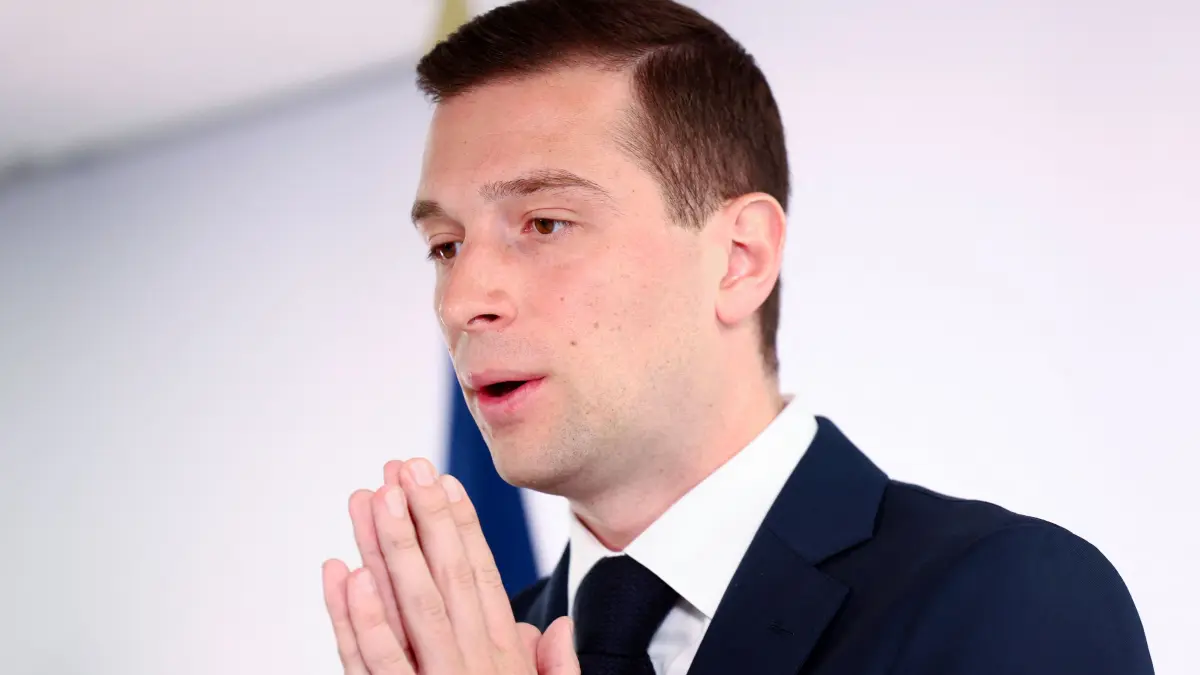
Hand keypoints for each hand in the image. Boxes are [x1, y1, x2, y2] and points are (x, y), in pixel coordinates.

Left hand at [322, 457, 577, 673]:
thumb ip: (555, 670)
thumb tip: (559, 624)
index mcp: (504, 661)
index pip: (481, 579)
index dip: (461, 528)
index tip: (443, 483)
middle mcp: (472, 666)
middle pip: (441, 579)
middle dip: (421, 519)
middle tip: (400, 467)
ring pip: (405, 608)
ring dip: (384, 550)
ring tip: (367, 500)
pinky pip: (375, 663)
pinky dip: (355, 618)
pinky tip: (341, 575)